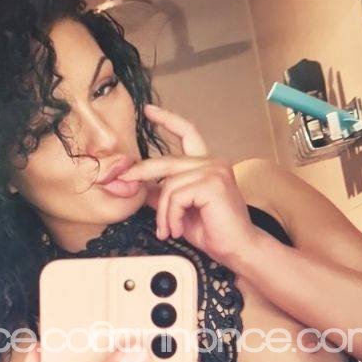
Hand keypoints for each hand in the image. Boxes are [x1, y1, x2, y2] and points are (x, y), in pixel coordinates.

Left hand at [123, 103, 259, 266]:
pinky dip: (171, 216)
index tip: (148, 112)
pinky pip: (175, 196)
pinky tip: (177, 229)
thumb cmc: (213, 231)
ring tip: (168, 230)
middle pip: (166, 161)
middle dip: (140, 173)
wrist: (237, 249)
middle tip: (123, 181)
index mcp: (206, 164)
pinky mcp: (212, 183)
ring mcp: (214, 170)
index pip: (187, 133)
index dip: (167, 120)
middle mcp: (212, 162)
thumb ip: (163, 193)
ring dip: (163, 213)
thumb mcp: (179, 209)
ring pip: (168, 185)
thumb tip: (138, 185)